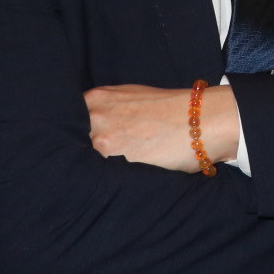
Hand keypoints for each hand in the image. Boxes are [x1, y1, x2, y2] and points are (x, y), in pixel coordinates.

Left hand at [85, 83, 236, 171]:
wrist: (204, 121)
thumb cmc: (173, 107)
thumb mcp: (132, 95)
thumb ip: (106, 107)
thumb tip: (89, 123)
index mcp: (96, 99)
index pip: (70, 121)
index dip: (78, 134)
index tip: (87, 142)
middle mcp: (95, 119)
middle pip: (75, 143)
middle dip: (88, 151)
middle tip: (111, 155)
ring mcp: (104, 143)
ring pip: (88, 162)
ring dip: (99, 167)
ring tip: (125, 165)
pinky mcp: (117, 166)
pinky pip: (106, 176)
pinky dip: (112, 178)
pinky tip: (128, 174)